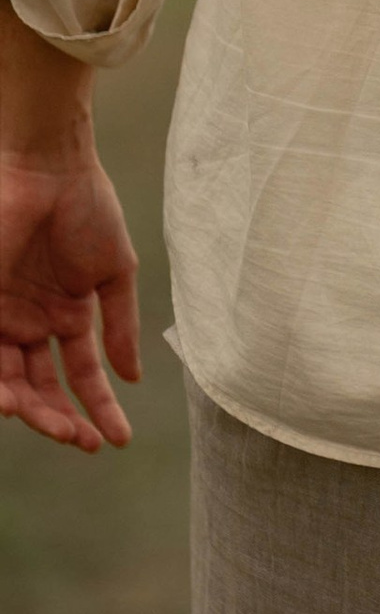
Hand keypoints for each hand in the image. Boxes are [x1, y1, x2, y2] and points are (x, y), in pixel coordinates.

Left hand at [0, 115, 142, 455]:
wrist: (50, 171)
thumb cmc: (88, 210)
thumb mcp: (114, 273)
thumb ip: (120, 326)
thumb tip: (132, 378)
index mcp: (65, 316)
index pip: (79, 375)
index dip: (99, 408)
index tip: (119, 438)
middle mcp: (31, 324)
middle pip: (43, 388)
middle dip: (63, 419)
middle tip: (84, 441)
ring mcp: (4, 318)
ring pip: (13, 382)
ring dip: (33, 411)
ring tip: (58, 429)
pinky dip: (0, 385)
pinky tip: (16, 404)